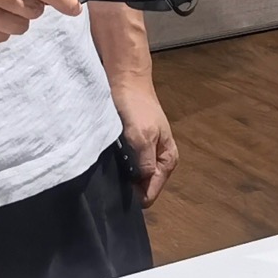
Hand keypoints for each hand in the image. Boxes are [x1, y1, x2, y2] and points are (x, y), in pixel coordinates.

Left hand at [112, 76, 178, 205]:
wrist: (126, 82)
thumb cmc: (136, 107)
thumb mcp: (143, 137)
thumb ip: (146, 163)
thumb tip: (141, 186)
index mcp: (168, 159)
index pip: (151, 193)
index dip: (135, 195)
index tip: (119, 189)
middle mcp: (159, 159)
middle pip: (144, 187)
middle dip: (129, 187)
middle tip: (113, 178)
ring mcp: (146, 154)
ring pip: (134, 178)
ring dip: (123, 177)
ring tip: (111, 169)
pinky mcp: (133, 147)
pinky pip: (126, 167)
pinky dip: (118, 167)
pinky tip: (110, 161)